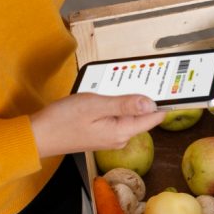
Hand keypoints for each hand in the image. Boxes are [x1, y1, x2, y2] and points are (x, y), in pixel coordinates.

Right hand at [30, 93, 165, 157]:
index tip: (174, 87)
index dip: (165, 101)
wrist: (39, 135)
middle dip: (142, 95)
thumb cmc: (63, 120)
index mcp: (123, 131)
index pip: (154, 116)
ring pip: (128, 113)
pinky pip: (116, 116)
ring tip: (114, 85)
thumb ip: (125, 103)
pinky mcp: (102, 132)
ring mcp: (111, 136)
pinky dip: (114, 104)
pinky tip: (104, 95)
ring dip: (125, 98)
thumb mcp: (96, 105)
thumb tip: (150, 102)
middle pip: (142, 114)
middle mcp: (121, 137)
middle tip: (139, 76)